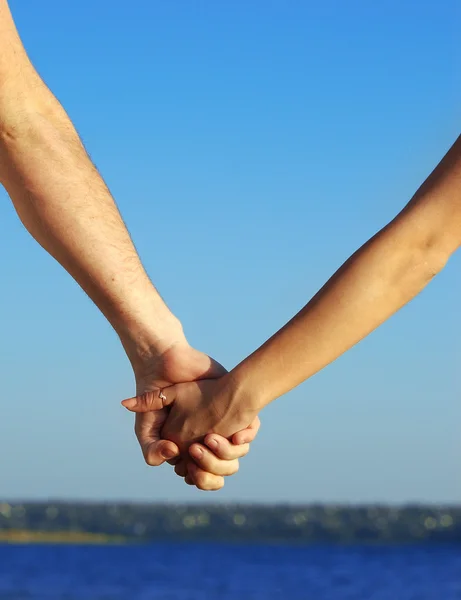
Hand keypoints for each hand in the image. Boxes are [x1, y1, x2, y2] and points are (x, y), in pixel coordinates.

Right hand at [128, 340, 258, 489]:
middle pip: (219, 472)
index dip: (197, 475)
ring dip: (227, 455)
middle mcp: (206, 440)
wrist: (167, 363)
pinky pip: (248, 434)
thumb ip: (151, 449)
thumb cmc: (156, 398)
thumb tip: (173, 454)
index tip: (189, 460)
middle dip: (213, 469)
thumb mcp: (146, 426)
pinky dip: (244, 436)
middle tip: (199, 449)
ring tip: (212, 438)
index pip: (199, 476)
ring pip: (235, 457)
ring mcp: (222, 426)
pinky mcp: (233, 410)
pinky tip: (236, 433)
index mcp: (188, 448)